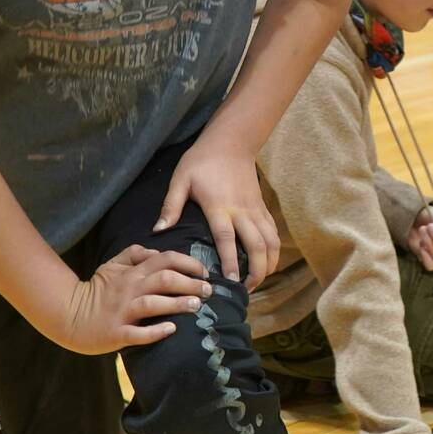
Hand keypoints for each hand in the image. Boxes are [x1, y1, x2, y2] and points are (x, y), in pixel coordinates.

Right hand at [52, 245, 211, 353]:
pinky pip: (138, 333)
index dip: (188, 263)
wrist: (68, 315)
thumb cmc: (96, 290)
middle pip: (164, 280)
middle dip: (190, 283)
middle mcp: (129, 289)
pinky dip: (156, 331)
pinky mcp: (116, 333)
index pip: (164, 260)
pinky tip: (172, 329)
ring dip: (177, 304)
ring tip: (197, 306)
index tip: (204, 272)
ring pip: (153, 304)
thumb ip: (135, 254)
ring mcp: (122, 312)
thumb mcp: (112, 264)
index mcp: (131, 272)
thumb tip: (158, 252)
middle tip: (208, 291)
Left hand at [156, 137, 278, 287]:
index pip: (227, 239)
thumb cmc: (202, 161)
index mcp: (219, 207)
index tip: (231, 282)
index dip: (230, 261)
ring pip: (270, 241)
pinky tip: (268, 262)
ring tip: (258, 282)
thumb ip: (171, 206)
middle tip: (246, 291)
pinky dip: (273, 250)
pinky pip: (273, 232)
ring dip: (268, 264)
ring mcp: (255, 210)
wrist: (231, 142)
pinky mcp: (262, 207)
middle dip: (255, 271)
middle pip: (256, 246)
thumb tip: (158, 230)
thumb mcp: (181, 179)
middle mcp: (242, 211)